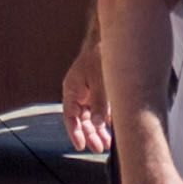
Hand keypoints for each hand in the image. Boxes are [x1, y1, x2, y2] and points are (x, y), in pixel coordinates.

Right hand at [60, 34, 109, 156]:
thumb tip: (99, 124)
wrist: (112, 36)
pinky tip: (112, 127)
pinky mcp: (98, 90)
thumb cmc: (101, 54)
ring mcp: (88, 92)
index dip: (75, 133)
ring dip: (98, 129)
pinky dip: (105, 118)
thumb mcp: (100, 79)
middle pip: (81, 120)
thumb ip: (100, 102)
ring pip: (91, 116)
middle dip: (90, 134)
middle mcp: (78, 93)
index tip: (81, 146)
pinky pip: (99, 108)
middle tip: (100, 147)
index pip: (70, 117)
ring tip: (107, 142)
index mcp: (71, 90)